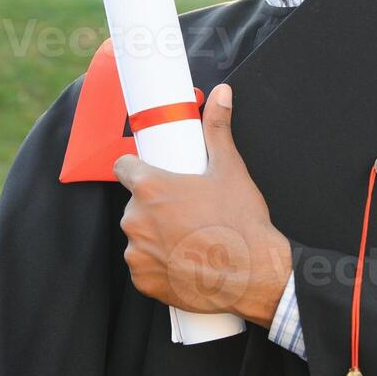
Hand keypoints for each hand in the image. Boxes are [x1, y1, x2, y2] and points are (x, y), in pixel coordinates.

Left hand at [113, 84, 292, 326]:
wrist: (252, 275)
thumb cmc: (240, 222)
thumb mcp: (230, 170)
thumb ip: (218, 129)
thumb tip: (221, 94)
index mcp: (150, 187)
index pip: (124, 167)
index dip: (138, 169)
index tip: (154, 175)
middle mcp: (136, 220)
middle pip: (135, 204)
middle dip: (154, 206)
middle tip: (185, 210)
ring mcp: (137, 253)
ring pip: (139, 236)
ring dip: (155, 236)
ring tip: (187, 238)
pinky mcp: (143, 281)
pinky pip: (143, 266)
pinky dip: (158, 264)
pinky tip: (183, 262)